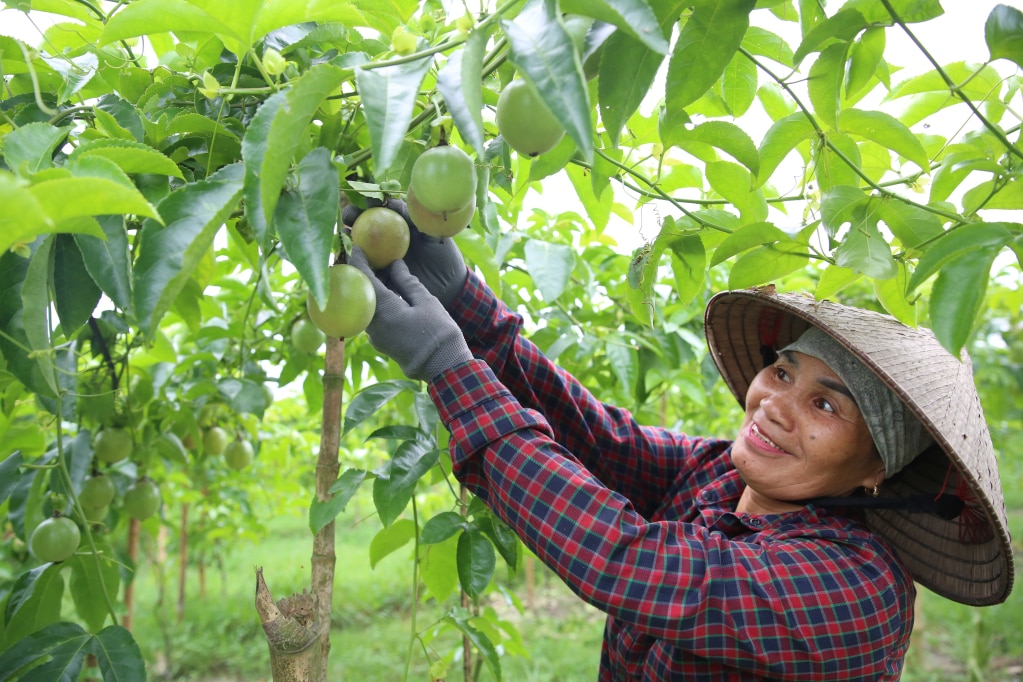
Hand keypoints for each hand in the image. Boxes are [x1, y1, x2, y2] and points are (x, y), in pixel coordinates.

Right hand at [342, 197, 467, 307]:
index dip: (371, 201)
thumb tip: (394, 203)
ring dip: (348, 237)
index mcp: (398, 225)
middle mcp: (386, 239)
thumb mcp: (432, 234)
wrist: (448, 285)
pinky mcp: (379, 276)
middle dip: (352, 215)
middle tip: (350, 215)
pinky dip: (355, 262)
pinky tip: (349, 259)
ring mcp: (380, 258)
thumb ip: (415, 219)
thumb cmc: (443, 255)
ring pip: (358, 244)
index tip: (369, 200)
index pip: (380, 208)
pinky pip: (363, 268)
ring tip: (344, 234)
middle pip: (362, 223)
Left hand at [349, 247, 471, 382]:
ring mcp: (376, 337)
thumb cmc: (439, 332)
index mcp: (384, 310)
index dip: (359, 261)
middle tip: (369, 257)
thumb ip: (407, 281)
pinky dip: (378, 304)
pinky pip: (374, 318)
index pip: (364, 279)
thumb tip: (394, 264)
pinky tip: (389, 295)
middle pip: (362, 293)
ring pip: (368, 307)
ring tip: (382, 274)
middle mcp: (373, 324)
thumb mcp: (426, 301)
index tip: (357, 247)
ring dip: (372, 291)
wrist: (445, 368)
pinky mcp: (382, 344)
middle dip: (364, 275)